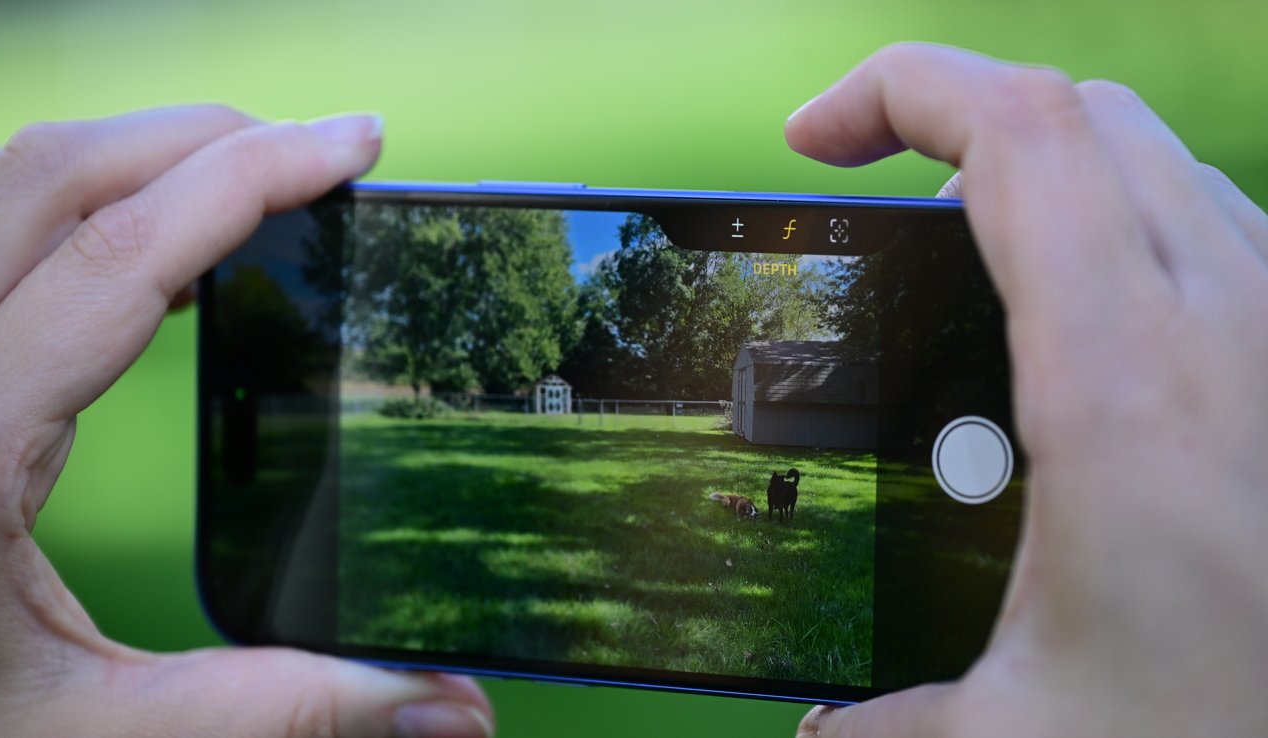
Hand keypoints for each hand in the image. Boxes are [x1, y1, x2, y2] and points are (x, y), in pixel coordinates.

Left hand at [0, 107, 492, 737]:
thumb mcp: (104, 730)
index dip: (247, 180)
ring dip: (128, 154)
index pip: (117, 256)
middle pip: (53, 177)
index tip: (347, 146)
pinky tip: (128, 227)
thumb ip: (282, 707)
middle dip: (204, 141)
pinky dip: (58, 190)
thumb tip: (449, 707)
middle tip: (323, 151)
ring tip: (241, 177)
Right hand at [787, 44, 1267, 737]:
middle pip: (1077, 114)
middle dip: (945, 117)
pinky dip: (1118, 216)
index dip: (893, 90)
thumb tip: (821, 734)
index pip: (1013, 133)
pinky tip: (1076, 315)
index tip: (808, 140)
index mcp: (1128, 387)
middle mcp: (1231, 326)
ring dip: (1037, 167)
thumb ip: (888, 728)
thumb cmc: (1229, 732)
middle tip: (865, 189)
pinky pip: (1210, 219)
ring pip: (1152, 157)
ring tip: (956, 247)